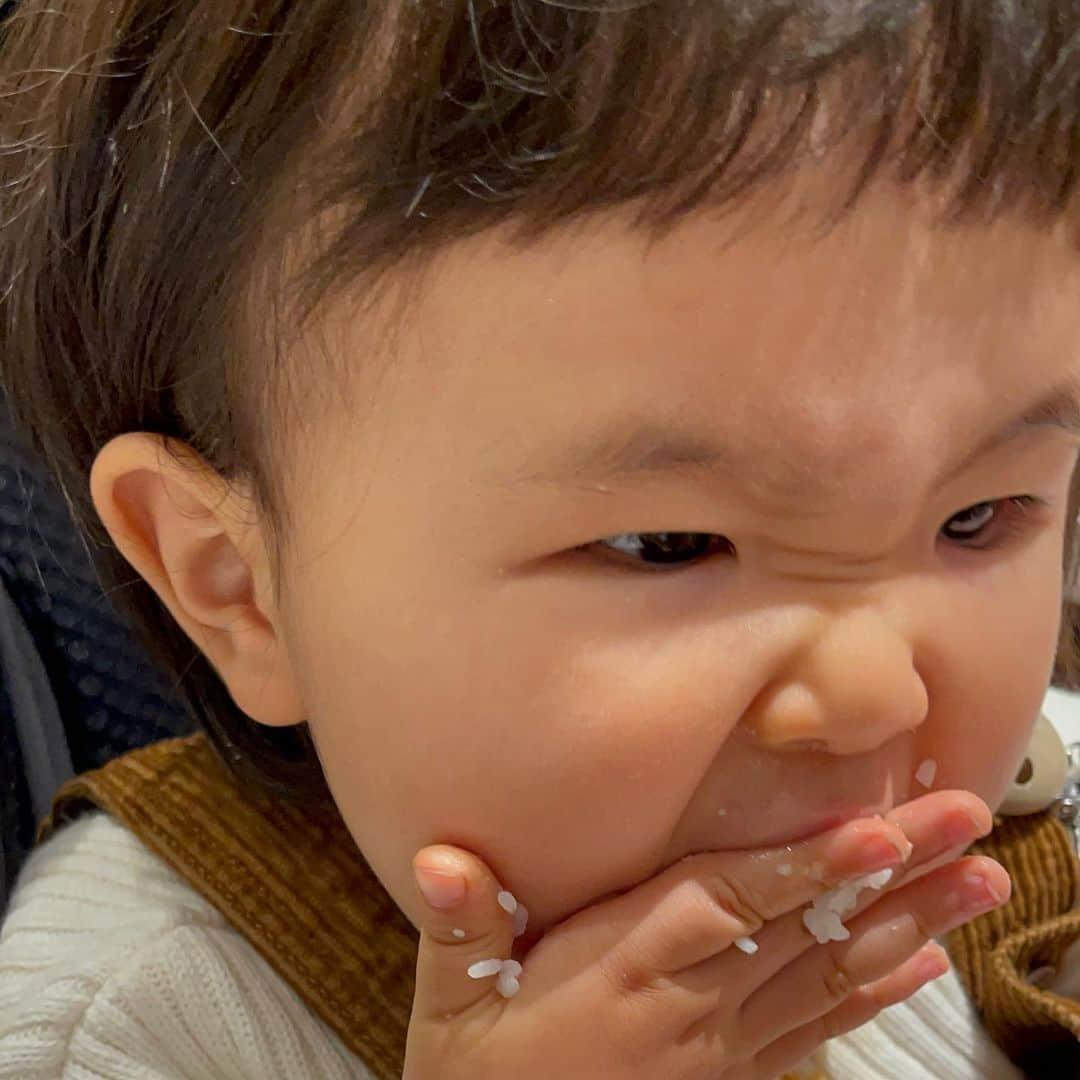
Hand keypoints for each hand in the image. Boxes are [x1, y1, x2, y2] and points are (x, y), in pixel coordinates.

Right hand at [403, 790, 1007, 1078]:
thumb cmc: (478, 1075)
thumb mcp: (448, 1003)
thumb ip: (460, 926)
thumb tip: (441, 857)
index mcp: (622, 975)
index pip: (725, 907)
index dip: (800, 868)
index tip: (875, 832)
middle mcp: (688, 1007)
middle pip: (802, 928)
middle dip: (888, 872)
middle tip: (965, 819)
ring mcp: (719, 1046)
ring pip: (828, 974)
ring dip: (908, 923)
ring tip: (976, 879)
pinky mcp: (731, 1075)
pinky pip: (816, 1029)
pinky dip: (875, 993)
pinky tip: (926, 961)